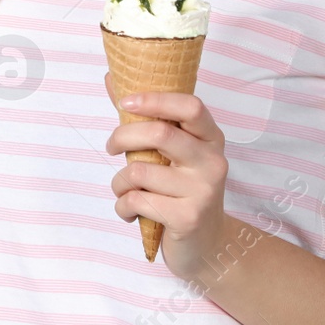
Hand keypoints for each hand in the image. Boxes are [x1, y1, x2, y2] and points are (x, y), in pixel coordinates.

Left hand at [104, 70, 232, 280]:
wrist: (207, 246)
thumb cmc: (180, 190)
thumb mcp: (171, 153)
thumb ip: (145, 118)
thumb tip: (112, 78)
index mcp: (210, 138)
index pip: (190, 106)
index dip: (155, 99)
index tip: (126, 102)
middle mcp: (213, 161)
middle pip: (159, 133)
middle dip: (122, 137)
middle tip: (111, 147)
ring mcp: (203, 191)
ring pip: (139, 172)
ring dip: (119, 183)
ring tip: (125, 191)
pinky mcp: (189, 217)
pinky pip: (136, 201)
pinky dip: (122, 207)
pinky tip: (131, 212)